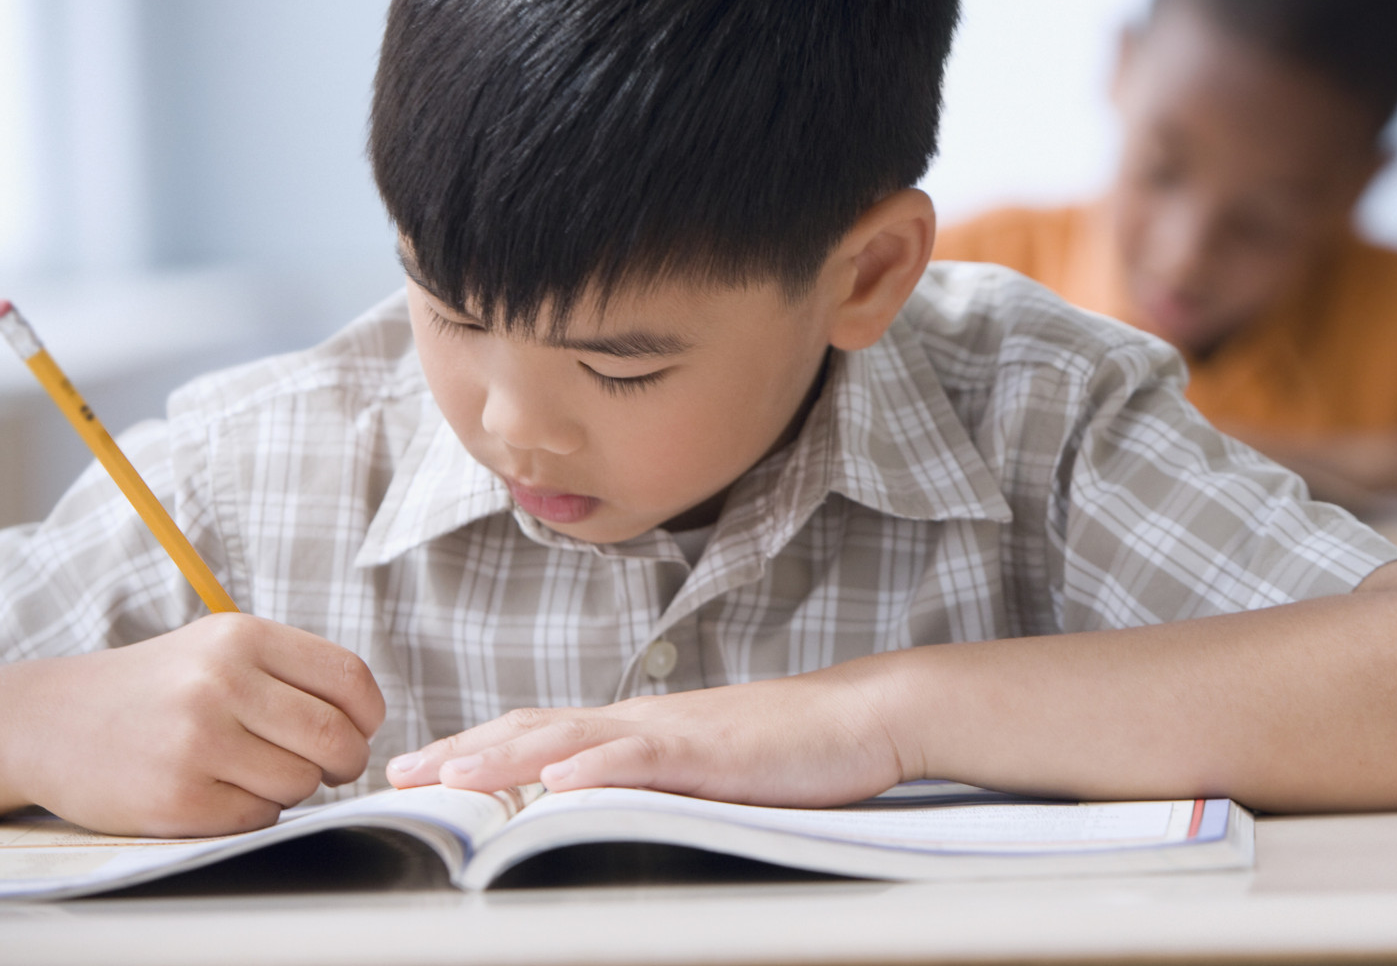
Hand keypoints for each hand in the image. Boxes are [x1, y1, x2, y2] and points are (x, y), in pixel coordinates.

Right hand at [0, 614, 385, 836]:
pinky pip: (259, 817)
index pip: (350, 678)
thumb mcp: (220, 648)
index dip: (367, 715)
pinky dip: (254, 811)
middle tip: (331, 767)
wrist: (51, 721)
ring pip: (302, 782)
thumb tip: (366, 721)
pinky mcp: (177, 797)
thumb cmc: (157, 688)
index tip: (357, 730)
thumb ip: (292, 672)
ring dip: (295, 788)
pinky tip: (220, 791)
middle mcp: (221, 683)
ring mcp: (197, 741)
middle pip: (335, 736)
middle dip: (346, 761)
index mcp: (242, 636)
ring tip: (256, 772)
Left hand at [384, 663, 907, 807]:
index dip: (478, 748)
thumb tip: (602, 810)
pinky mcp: (712, 752)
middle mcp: (644, 720)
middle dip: (463, 752)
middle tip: (399, 778)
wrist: (866, 716)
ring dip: (505, 757)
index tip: (420, 769)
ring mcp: (676, 733)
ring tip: (449, 777)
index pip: (542, 731)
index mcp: (642, 727)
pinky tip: (559, 782)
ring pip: (573, 738)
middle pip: (535, 729)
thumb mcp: (709, 769)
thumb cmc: (797, 751)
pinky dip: (597, 768)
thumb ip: (655, 784)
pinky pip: (644, 758)